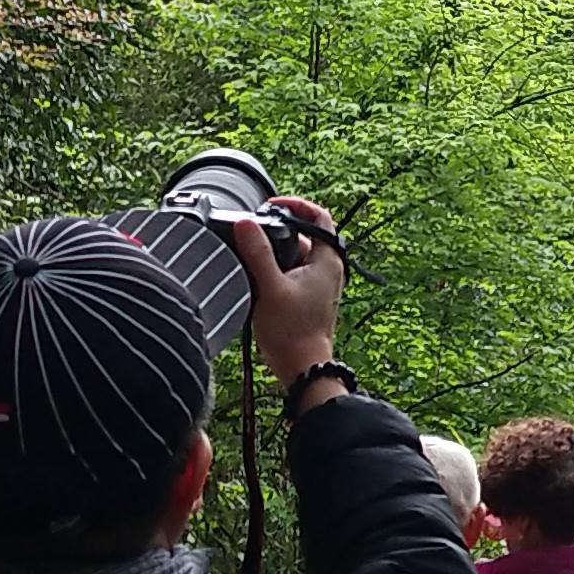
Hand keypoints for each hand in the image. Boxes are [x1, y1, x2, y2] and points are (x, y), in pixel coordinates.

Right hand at [228, 197, 344, 393]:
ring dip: (273, 253)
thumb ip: (257, 254)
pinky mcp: (308, 297)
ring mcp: (319, 284)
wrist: (301, 368)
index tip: (270, 205)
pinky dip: (275, 270)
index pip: (319, 216)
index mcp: (327, 260)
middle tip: (252, 234)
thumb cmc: (292, 333)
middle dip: (277, 232)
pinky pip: (291, 273)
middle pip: (302, 235)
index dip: (296, 205)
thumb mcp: (270, 288)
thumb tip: (246, 223)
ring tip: (250, 258)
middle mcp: (327, 269)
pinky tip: (256, 279)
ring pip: (294, 255)